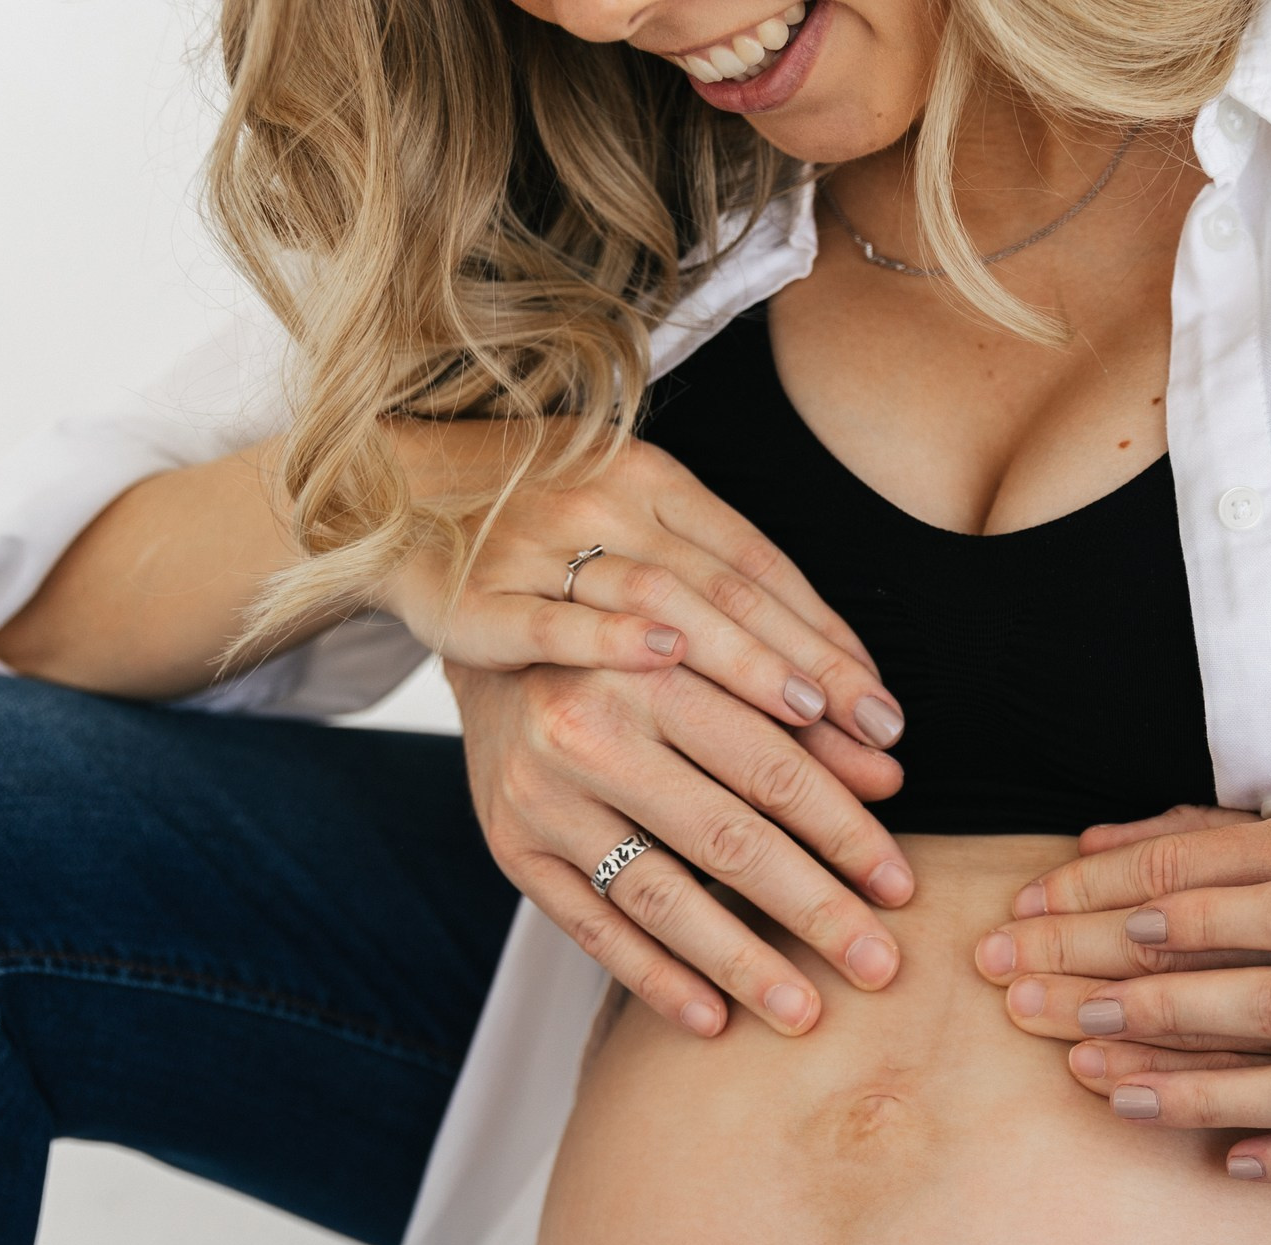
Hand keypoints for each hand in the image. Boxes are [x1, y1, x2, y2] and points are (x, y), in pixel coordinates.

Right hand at [374, 422, 907, 756]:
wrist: (385, 494)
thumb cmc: (536, 529)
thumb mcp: (632, 524)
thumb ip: (720, 587)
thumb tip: (835, 686)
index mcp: (656, 481)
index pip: (764, 566)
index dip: (830, 637)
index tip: (885, 709)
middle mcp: (607, 502)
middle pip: (731, 590)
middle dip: (811, 669)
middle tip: (877, 737)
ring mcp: (540, 546)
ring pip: (660, 601)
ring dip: (739, 660)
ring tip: (806, 719)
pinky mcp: (476, 593)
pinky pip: (549, 620)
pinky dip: (608, 637)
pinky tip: (665, 664)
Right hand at [449, 654, 914, 1042]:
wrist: (502, 651)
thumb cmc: (639, 654)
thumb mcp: (720, 659)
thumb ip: (804, 717)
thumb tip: (888, 780)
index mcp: (651, 671)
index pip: (772, 769)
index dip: (845, 831)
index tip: (899, 886)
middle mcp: (587, 731)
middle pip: (725, 840)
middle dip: (813, 910)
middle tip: (878, 965)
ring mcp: (543, 798)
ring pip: (659, 896)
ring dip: (739, 962)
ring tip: (803, 1009)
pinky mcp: (513, 849)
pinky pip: (591, 928)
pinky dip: (653, 979)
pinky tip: (712, 1019)